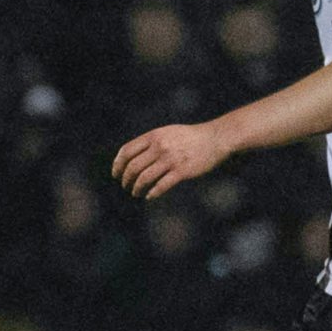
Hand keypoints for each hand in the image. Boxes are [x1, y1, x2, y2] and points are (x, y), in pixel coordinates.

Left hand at [113, 122, 229, 198]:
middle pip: (133, 167)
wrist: (215, 139)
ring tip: (135, 193)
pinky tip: (149, 197)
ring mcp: (170, 160)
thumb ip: (152, 142)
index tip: (116, 174)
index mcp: (154, 136)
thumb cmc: (191, 137)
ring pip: (144, 178)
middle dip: (125, 179)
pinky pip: (161, 186)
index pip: (126, 151)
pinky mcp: (182, 171)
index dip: (117, 165)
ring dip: (136, 188)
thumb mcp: (168, 133)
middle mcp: (159, 147)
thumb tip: (134, 156)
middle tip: (125, 186)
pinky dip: (152, 193)